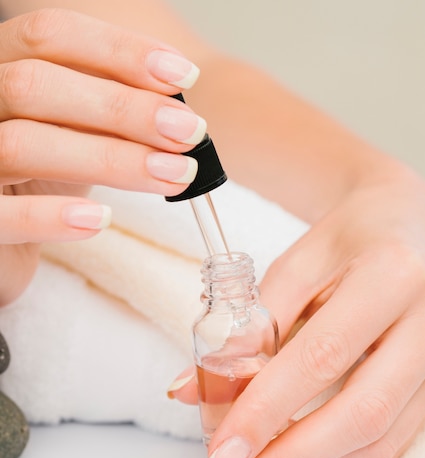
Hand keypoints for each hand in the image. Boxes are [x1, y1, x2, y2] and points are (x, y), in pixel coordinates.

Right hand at [0, 8, 204, 303]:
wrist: (4, 237)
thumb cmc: (40, 179)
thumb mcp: (75, 134)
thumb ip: (109, 113)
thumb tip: (177, 108)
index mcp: (2, 68)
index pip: (49, 37)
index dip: (119, 51)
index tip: (183, 77)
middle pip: (36, 85)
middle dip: (122, 107)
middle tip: (189, 131)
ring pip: (21, 144)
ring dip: (109, 159)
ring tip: (172, 176)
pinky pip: (2, 214)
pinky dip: (51, 216)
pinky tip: (100, 218)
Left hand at [170, 168, 424, 457]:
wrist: (412, 223)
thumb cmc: (350, 238)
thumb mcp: (296, 263)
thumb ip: (248, 324)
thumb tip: (191, 386)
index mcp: (391, 274)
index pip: (321, 356)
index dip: (266, 411)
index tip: (220, 451)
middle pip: (360, 413)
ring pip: (382, 437)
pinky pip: (396, 439)